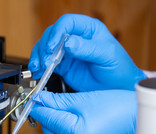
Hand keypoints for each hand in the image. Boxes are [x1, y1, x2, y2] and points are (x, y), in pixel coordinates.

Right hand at [28, 14, 145, 90]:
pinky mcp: (62, 65)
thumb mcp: (107, 56)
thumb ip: (88, 48)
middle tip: (45, 60)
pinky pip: (46, 62)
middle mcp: (75, 38)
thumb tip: (68, 42)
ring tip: (39, 68)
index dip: (57, 32)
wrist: (117, 89)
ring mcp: (67, 52)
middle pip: (52, 34)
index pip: (67, 23)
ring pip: (45, 47)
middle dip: (45, 47)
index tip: (53, 46)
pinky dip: (39, 67)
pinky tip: (38, 72)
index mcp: (88, 29)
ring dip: (39, 56)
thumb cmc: (118, 69)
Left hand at [30, 90, 136, 133]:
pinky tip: (83, 132)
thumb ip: (60, 101)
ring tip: (74, 119)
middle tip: (54, 108)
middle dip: (50, 120)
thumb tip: (41, 100)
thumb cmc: (122, 108)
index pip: (47, 119)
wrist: (144, 121)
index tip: (34, 103)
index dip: (39, 108)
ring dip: (62, 132)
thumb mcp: (86, 99)